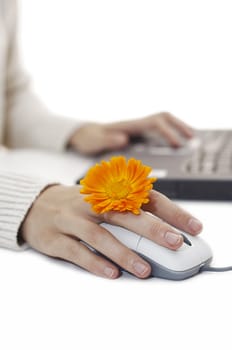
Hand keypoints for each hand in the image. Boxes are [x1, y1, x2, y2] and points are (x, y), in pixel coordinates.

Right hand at [21, 185, 201, 278]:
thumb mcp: (102, 198)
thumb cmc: (76, 204)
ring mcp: (72, 219)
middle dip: (152, 228)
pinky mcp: (55, 238)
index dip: (170, 210)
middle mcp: (91, 203)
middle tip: (174, 242)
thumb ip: (128, 210)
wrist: (34, 205)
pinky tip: (111, 273)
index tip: (192, 226)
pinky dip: (95, 262)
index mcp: (107, 192)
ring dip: (124, 253)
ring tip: (144, 270)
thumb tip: (162, 228)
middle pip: (124, 213)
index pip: (143, 197)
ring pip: (100, 235)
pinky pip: (77, 251)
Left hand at [69, 112, 192, 154]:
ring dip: (177, 128)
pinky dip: (170, 134)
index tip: (177, 144)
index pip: (154, 124)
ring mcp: (137, 129)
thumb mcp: (95, 141)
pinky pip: (158, 131)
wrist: (83, 135)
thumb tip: (124, 139)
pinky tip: (174, 144)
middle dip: (179, 125)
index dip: (168, 133)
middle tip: (192, 137)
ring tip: (190, 139)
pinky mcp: (137, 135)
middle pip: (163, 118)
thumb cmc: (89, 138)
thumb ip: (108, 140)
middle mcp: (136, 125)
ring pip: (162, 123)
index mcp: (129, 126)